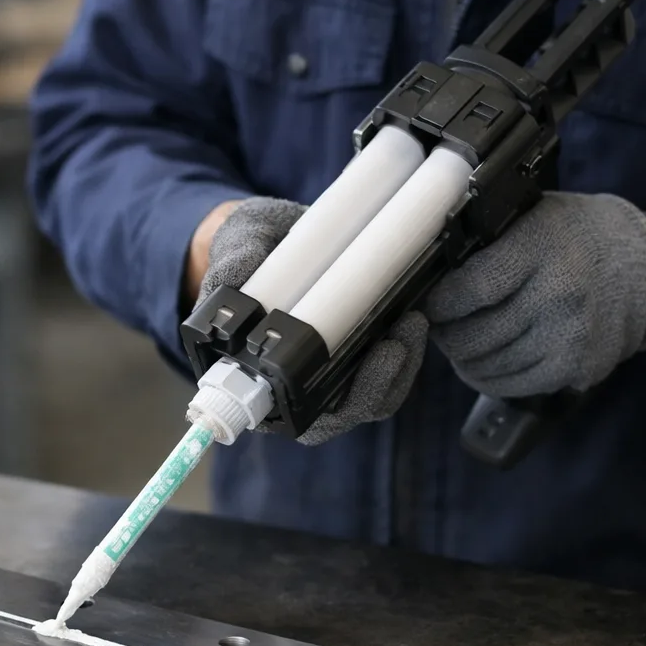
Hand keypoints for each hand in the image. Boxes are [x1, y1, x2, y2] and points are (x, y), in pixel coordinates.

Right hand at [198, 197, 428, 443]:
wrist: (276, 230)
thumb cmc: (249, 244)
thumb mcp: (235, 237)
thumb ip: (232, 256)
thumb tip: (234, 279)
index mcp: (248, 369)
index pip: (280, 413)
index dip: (314, 414)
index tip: (340, 394)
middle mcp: (289, 383)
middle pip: (334, 416)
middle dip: (370, 390)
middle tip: (392, 350)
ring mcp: (328, 372)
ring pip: (368, 399)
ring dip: (396, 372)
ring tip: (411, 326)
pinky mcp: (359, 354)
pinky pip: (388, 375)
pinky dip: (406, 356)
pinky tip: (413, 323)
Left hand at [424, 192, 645, 396]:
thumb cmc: (579, 237)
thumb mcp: (536, 216)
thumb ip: (488, 240)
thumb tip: (429, 271)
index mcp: (542, 247)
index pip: (469, 289)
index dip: (438, 304)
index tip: (427, 304)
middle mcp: (558, 294)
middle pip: (472, 335)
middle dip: (445, 335)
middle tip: (440, 326)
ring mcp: (570, 336)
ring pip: (486, 366)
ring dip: (464, 359)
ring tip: (463, 342)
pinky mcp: (577, 368)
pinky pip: (511, 385)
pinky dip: (489, 377)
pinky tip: (487, 361)